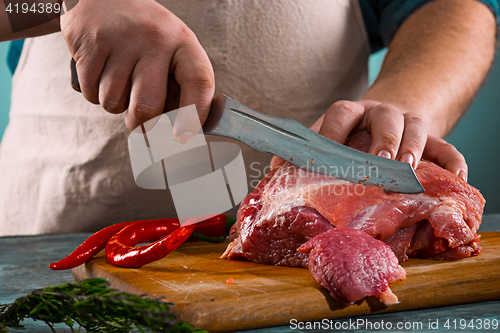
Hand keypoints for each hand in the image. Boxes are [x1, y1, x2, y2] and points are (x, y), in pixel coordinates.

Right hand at [60, 0, 214, 131]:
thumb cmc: (144, 34)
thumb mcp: (171, 46)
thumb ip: (179, 83)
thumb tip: (182, 131)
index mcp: (183, 41)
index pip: (199, 81)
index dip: (193, 114)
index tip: (183, 137)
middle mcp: (155, 38)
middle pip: (148, 105)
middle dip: (141, 123)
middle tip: (138, 121)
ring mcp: (121, 40)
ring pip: (114, 102)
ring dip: (114, 104)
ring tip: (117, 80)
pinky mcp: (91, 44)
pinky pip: (91, 93)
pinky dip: (94, 93)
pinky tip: (100, 72)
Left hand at [270, 100, 467, 180]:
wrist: (386, 121)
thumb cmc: (350, 138)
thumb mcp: (326, 139)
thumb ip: (303, 155)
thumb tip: (274, 174)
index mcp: (349, 112)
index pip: (340, 113)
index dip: (332, 133)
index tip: (323, 157)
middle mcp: (379, 112)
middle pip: (385, 116)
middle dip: (383, 138)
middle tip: (380, 162)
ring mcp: (408, 122)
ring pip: (416, 126)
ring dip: (414, 147)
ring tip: (408, 169)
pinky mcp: (432, 137)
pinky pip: (447, 146)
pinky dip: (452, 161)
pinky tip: (455, 177)